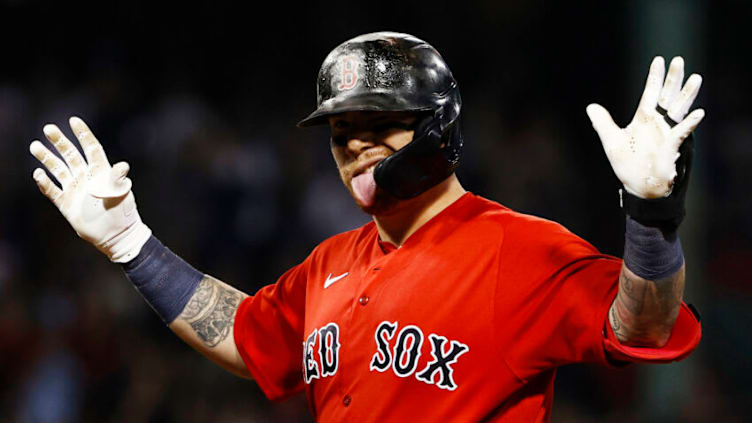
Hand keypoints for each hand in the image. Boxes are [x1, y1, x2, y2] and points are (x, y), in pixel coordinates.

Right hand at [29, 117, 150, 261]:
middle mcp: (87, 178)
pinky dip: (45, 182)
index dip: (83, 135)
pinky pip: (52, 190)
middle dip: (60, 142)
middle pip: (71, 155)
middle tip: (48, 128)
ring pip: (59, 169)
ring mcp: (76, 190)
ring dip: (47, 158)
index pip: (92, 149)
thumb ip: (117, 180)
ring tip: (35, 146)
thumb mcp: (121, 194)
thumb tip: (122, 166)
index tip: (74, 120)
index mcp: (102, 172)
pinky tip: (38, 173)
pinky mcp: (67, 204)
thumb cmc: (123, 213)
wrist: (116, 236)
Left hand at [586, 56, 704, 198]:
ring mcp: (667, 133)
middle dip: (673, 79)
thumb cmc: (628, 165)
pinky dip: (689, 124)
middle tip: (678, 60)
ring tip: (696, 78)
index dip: (655, 77)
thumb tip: (590, 106)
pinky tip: (698, 113)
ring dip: (686, 95)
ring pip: (679, 109)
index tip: (659, 60)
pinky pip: (682, 133)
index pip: (651, 93)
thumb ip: (602, 123)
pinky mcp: (672, 146)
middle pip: (667, 95)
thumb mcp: (611, 141)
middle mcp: (658, 123)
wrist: (638, 187)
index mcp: (644, 119)